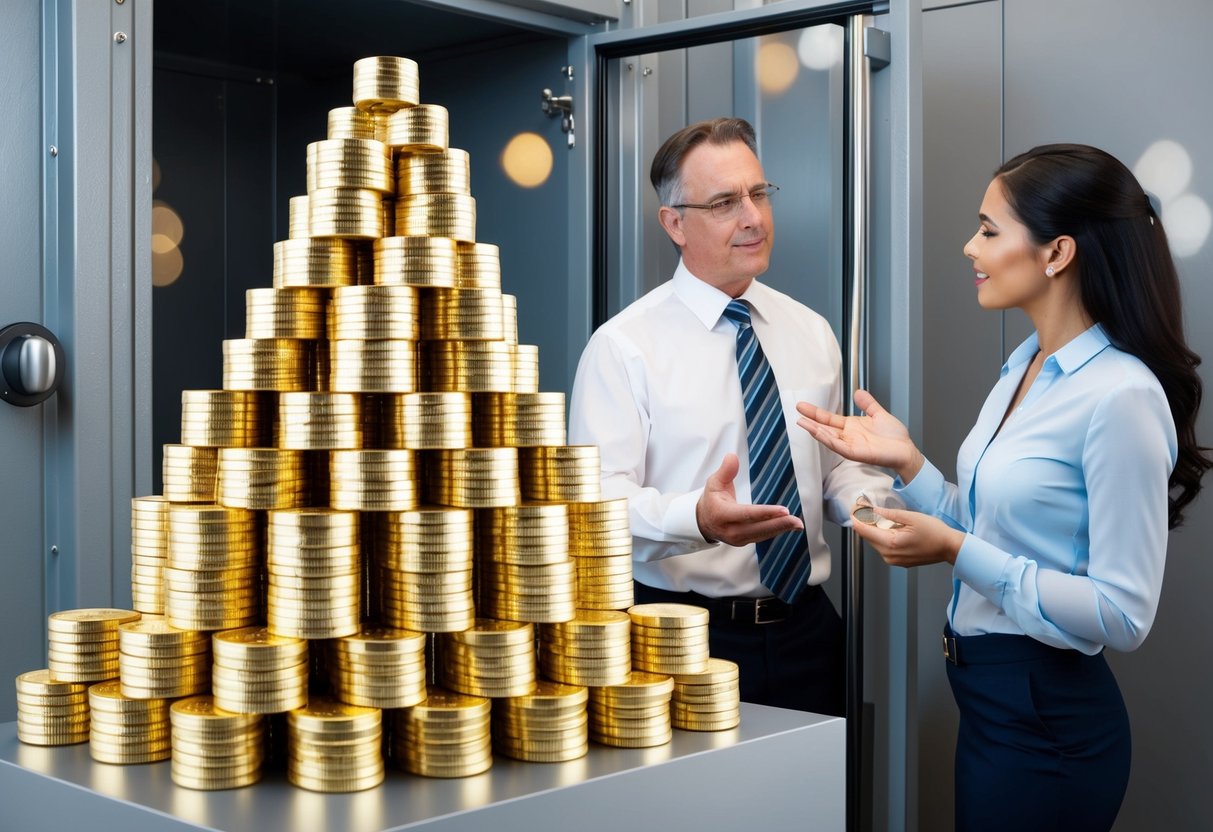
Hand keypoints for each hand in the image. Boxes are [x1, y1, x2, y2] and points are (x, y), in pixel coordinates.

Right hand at [696, 453, 803, 545]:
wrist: (703, 521)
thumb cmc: (711, 499)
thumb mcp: (714, 482)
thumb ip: (725, 470)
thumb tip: (733, 457)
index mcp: (722, 514)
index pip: (747, 514)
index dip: (766, 513)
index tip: (784, 510)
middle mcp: (729, 530)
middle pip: (758, 528)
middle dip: (779, 524)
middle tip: (797, 521)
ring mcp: (737, 539)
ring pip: (762, 534)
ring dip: (781, 529)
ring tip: (798, 524)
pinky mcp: (744, 542)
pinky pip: (762, 536)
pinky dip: (776, 531)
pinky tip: (788, 526)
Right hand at [796, 389, 923, 481]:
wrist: (906, 450)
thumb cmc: (894, 437)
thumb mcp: (878, 414)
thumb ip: (868, 404)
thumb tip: (858, 392)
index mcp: (851, 427)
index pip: (828, 419)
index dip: (816, 412)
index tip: (802, 406)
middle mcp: (847, 436)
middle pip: (824, 427)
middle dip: (810, 420)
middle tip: (797, 411)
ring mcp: (849, 445)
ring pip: (828, 438)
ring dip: (815, 430)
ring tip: (802, 422)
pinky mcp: (855, 453)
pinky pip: (838, 446)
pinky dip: (827, 439)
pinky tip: (819, 432)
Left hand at [849, 505, 964, 567]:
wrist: (949, 548)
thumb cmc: (935, 532)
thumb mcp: (912, 517)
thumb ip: (889, 514)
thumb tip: (873, 510)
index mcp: (891, 544)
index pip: (864, 531)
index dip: (856, 518)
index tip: (854, 508)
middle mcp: (889, 555)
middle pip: (867, 537)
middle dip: (864, 522)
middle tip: (864, 508)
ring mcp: (893, 560)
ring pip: (875, 542)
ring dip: (874, 530)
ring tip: (877, 516)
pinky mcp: (898, 562)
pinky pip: (883, 548)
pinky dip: (882, 537)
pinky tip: (889, 527)